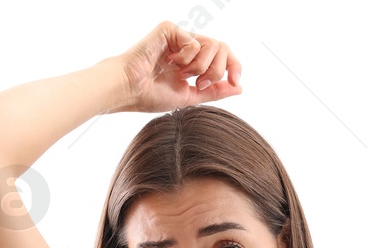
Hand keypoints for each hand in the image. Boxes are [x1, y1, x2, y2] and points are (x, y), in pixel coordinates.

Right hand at [114, 20, 241, 113]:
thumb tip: (239, 87)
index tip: (236, 82)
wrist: (129, 89)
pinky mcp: (170, 29)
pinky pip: (195, 42)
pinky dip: (186, 58)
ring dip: (201, 66)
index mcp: (191, 61)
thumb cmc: (150, 94)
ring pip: (213, 44)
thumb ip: (214, 91)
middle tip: (200, 83)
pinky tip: (169, 62)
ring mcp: (178, 37)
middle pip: (223, 48)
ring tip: (182, 74)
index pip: (223, 56)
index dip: (234, 67)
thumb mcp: (189, 96)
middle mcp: (186, 47)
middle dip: (217, 70)